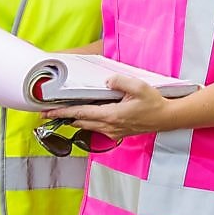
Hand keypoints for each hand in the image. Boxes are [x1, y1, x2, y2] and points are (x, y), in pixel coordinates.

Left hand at [44, 74, 172, 139]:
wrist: (166, 118)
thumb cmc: (154, 103)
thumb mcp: (138, 87)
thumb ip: (120, 81)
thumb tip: (106, 81)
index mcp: (111, 115)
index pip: (80, 114)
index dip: (62, 112)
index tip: (47, 112)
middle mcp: (109, 127)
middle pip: (80, 122)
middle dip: (64, 117)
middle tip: (48, 112)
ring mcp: (113, 132)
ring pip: (87, 126)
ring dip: (75, 120)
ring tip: (64, 113)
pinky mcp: (117, 133)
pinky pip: (97, 128)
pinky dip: (88, 122)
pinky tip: (87, 115)